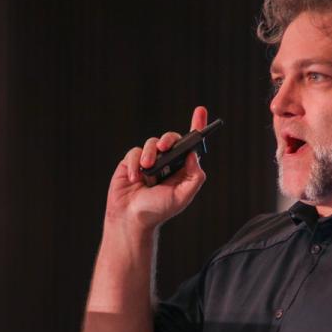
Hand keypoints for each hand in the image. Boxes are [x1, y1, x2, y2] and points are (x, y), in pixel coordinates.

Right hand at [104, 106, 207, 233]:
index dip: (197, 126)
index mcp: (181, 169)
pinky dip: (134, 164)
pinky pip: (134, 153)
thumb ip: (194, 177)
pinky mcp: (131, 163)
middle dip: (169, 138)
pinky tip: (134, 178)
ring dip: (149, 154)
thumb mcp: (182, 196)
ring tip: (146, 169)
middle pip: (171, 139)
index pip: (191, 145)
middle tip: (164, 147)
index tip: (200, 111)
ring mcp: (148, 162)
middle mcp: (166, 162)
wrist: (131, 219)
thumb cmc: (158, 211)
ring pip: (151, 144)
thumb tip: (194, 155)